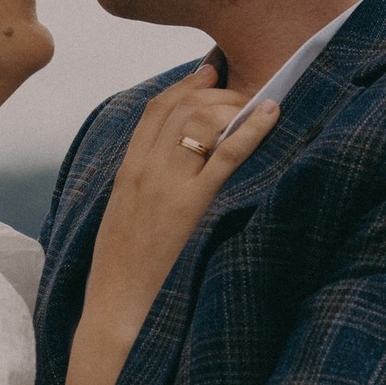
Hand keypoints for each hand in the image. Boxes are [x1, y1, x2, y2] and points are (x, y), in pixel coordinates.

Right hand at [57, 65, 277, 384]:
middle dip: (215, 89)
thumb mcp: (123, 222)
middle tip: (243, 89)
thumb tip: (165, 175)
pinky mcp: (191, 206)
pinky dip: (250, 128)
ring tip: (259, 100)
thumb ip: (140, 191)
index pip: (155, 111)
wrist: (115, 312)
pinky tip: (270, 114)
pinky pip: (225, 154)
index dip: (185, 84)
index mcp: (126, 172)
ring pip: (201, 120)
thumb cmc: (122, 276)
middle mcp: (144, 170)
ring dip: (233, 103)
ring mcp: (167, 186)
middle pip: (181, 106)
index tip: (209, 71)